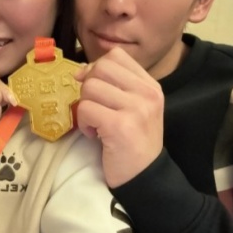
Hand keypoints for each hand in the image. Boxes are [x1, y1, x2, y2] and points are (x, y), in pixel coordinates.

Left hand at [74, 47, 163, 187]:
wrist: (146, 176)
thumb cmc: (135, 142)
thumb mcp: (136, 107)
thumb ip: (116, 86)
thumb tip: (82, 70)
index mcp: (151, 86)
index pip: (117, 56)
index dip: (97, 68)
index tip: (96, 89)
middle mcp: (147, 93)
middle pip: (101, 68)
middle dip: (88, 87)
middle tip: (95, 108)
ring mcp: (135, 108)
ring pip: (90, 87)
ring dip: (85, 107)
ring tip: (95, 123)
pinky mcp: (120, 125)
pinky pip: (86, 109)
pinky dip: (84, 123)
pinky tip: (95, 135)